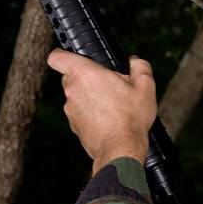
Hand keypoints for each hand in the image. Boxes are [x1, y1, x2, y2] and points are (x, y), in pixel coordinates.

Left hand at [47, 49, 155, 173]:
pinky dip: (91, 113)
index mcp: (86, 74)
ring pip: (77, 95)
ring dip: (91, 96)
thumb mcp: (145, 86)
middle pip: (72, 76)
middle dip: (89, 77)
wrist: (121, 149)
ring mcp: (70, 110)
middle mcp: (72, 90)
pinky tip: (109, 119)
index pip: (57, 56)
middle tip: (110, 84)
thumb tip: (135, 61)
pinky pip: (80, 112)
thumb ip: (140, 65)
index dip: (64, 54)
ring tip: (113, 105)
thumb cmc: (131, 117)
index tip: (76, 57)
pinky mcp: (73, 125)